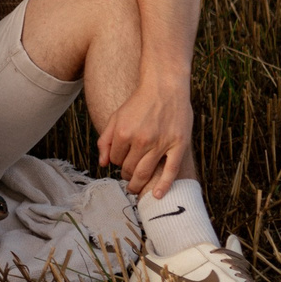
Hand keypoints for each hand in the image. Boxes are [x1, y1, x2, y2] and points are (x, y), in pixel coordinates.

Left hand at [97, 79, 193, 197]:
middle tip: (128, 175)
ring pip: (145, 173)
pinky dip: (163, 186)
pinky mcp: (178, 145)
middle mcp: (141, 140)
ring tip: (135, 186)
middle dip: (126, 174)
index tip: (121, 159)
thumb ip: (106, 140)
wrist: (165, 86)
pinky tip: (156, 195)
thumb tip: (102, 164)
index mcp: (124, 132)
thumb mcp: (116, 117)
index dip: (116, 161)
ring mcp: (161, 143)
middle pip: (129, 169)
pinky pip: (170, 171)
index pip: (114, 160)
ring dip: (137, 183)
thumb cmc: (139, 102)